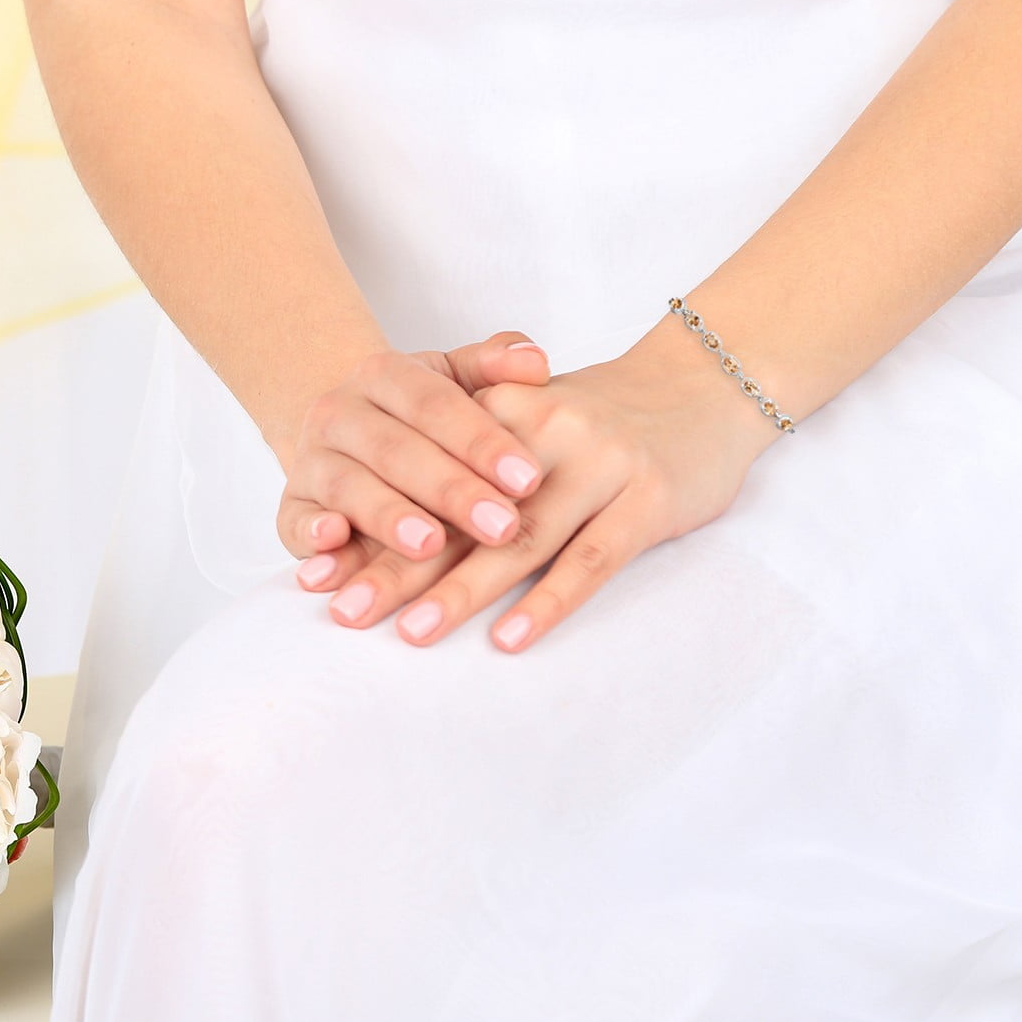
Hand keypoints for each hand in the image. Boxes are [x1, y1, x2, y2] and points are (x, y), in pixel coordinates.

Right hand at [275, 331, 556, 570]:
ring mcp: (310, 460)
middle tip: (502, 527)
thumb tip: (536, 362)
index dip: (482, 442)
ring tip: (431, 545)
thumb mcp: (455, 380)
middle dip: (451, 491)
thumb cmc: (419, 415)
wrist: (345, 431)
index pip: (436, 405)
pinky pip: (294, 522)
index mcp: (383, 374)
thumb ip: (493, 368)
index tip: (530, 479)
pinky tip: (336, 543)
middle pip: (397, 451)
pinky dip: (311, 535)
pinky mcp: (291, 508)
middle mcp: (339, 412)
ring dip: (390, 517)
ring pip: (349, 487)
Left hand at [297, 339, 780, 649]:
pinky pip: (590, 559)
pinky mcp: (647, 500)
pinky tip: (510, 638)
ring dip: (461, 589)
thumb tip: (382, 536)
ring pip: (518, 538)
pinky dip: (548, 601)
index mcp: (502, 413)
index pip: (423, 482)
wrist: (703, 383)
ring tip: (410, 633)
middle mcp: (544, 435)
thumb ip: (465, 468)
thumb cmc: (600, 421)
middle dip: (395, 565)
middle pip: (457, 513)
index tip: (318, 577)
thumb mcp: (527, 420)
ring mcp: (599, 466)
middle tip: (344, 614)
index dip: (370, 531)